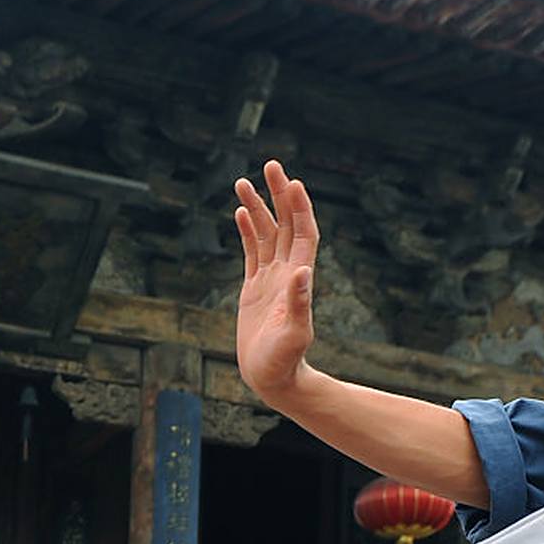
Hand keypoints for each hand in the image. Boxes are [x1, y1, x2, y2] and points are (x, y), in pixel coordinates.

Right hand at [233, 160, 319, 404]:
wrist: (274, 379)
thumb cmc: (285, 362)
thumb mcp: (293, 334)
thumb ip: (299, 304)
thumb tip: (302, 271)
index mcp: (299, 279)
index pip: (303, 233)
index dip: (299, 208)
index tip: (291, 182)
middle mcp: (287, 273)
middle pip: (285, 224)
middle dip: (278, 195)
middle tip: (271, 165)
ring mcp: (270, 279)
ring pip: (266, 234)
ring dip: (258, 208)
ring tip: (242, 182)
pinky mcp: (254, 289)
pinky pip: (252, 252)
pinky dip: (248, 231)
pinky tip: (241, 213)